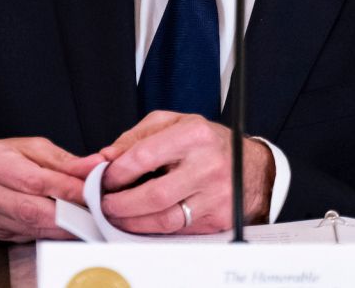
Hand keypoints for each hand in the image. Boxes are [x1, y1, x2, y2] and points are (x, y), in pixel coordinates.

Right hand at [0, 137, 103, 242]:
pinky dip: (51, 232)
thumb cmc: (2, 160)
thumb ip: (62, 160)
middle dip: (67, 211)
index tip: (90, 191)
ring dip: (62, 226)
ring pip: (30, 226)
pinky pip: (27, 235)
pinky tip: (66, 227)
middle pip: (31, 208)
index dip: (65, 187)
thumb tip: (93, 166)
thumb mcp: (29, 149)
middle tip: (93, 210)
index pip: (33, 179)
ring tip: (85, 219)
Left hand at [97, 111, 273, 233]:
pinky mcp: (217, 219)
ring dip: (132, 221)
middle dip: (119, 203)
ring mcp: (215, 196)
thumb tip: (105, 157)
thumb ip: (136, 137)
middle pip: (152, 195)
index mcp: (194, 135)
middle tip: (104, 202)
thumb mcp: (174, 123)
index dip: (116, 172)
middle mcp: (208, 165)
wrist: (251, 166)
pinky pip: (177, 231)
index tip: (103, 178)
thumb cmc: (208, 143)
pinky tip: (141, 221)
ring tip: (117, 214)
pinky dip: (153, 229)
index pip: (144, 156)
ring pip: (164, 220)